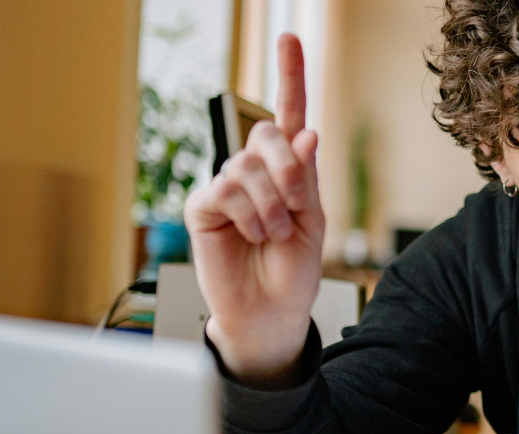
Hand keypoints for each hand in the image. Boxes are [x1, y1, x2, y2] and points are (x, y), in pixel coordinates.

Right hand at [184, 33, 322, 387]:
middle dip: (289, 170)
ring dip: (271, 205)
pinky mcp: (205, 205)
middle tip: (295, 209)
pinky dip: (248, 214)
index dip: (290, 75)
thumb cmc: (293, 267)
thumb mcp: (313, 219)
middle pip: (268, 133)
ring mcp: (229, 185)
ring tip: (272, 235)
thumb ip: (306, 177)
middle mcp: (257, 169)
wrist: (271, 309)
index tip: (290, 38)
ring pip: (249, 166)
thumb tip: (306, 132)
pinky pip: (227, 189)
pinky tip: (251, 236)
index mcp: (290, 168)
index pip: (290, 113)